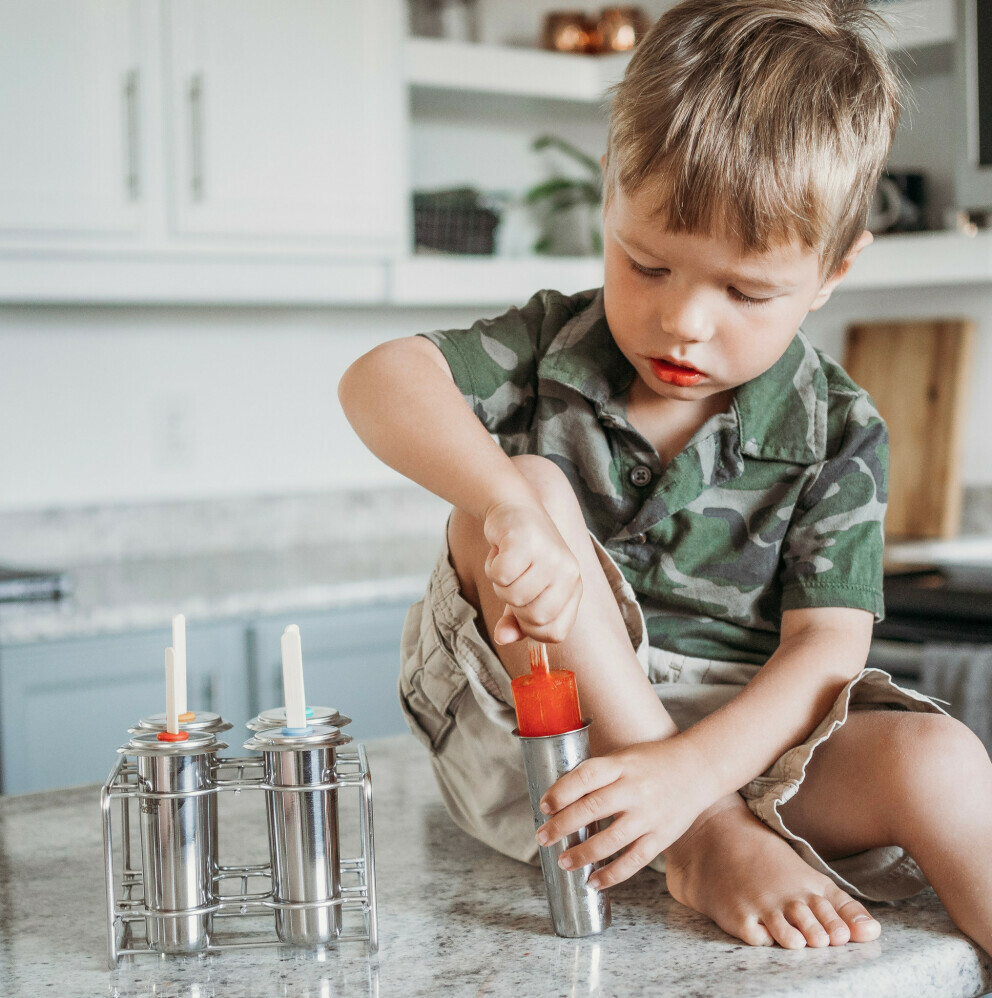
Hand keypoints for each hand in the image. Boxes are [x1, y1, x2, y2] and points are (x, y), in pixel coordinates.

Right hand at [482, 500, 581, 644]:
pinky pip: (501, 575)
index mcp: (574, 586)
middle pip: (535, 617)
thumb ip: (516, 619)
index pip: (555, 632)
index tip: (522, 609)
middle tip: (514, 580)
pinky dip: (492, 567)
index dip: (531, 629)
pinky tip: (500, 551)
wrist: (514, 507)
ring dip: (500, 584)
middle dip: (514, 605)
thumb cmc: (523, 553)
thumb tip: (502, 638)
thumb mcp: (525, 589)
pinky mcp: (527, 541)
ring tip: (508, 562)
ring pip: (514, 596)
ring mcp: (550, 556)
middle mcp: (568, 571)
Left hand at [535, 736, 717, 888]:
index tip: (543, 806)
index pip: (586, 776)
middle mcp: (635, 789)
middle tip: (542, 838)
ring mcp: (650, 815)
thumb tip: (559, 795)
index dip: (561, 791)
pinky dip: (612, 874)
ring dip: (583, 854)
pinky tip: (593, 881)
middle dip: (563, 825)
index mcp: (622, 765)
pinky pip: (634, 860)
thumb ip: (599, 773)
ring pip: (612, 839)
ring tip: (563, 862)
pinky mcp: (662, 836)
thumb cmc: (654, 761)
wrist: (700, 768)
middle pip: (593, 808)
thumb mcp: (625, 757)